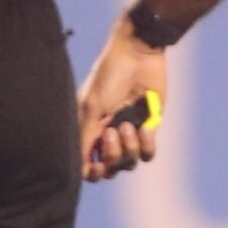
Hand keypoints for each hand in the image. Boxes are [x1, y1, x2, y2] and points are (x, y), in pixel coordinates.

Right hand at [77, 20, 166, 181]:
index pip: (88, 167)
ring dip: (129, 147)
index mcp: (88, 131)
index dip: (93, 173)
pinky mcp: (149, 127)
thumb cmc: (109, 76)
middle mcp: (107, 136)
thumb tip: (78, 168)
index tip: (97, 167)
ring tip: (128, 124)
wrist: (138, 54)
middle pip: (110, 168)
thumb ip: (84, 138)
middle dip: (112, 156)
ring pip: (129, 163)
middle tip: (112, 131)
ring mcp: (129, 133)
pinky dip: (146, 143)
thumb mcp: (91, 107)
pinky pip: (148, 153)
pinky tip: (144, 127)